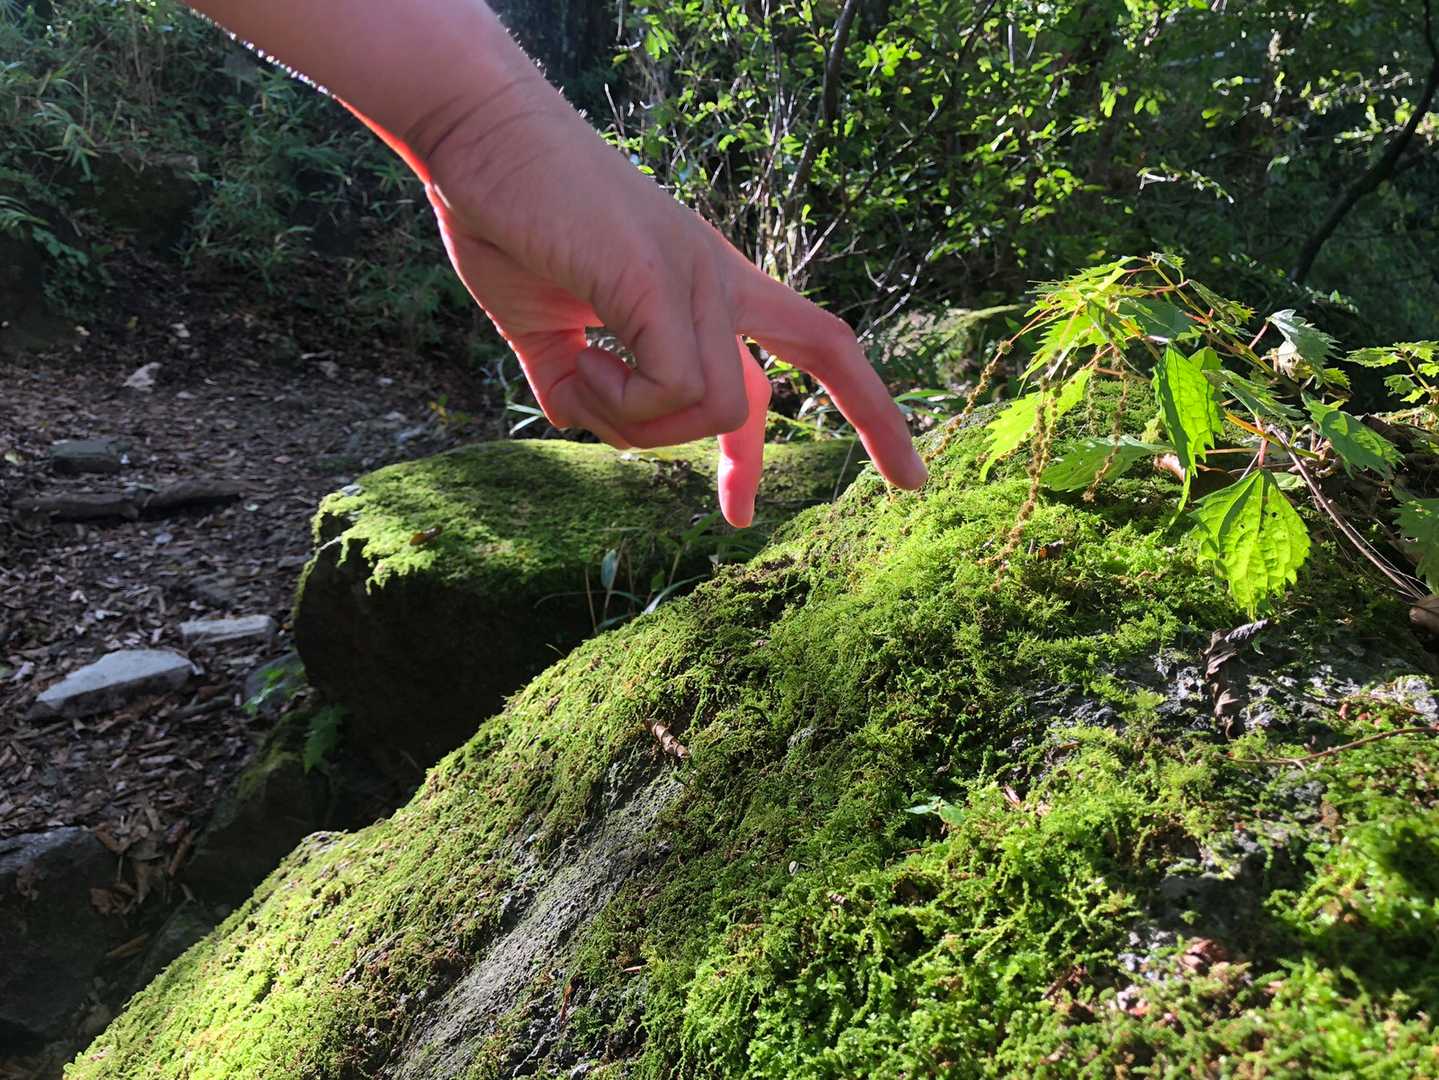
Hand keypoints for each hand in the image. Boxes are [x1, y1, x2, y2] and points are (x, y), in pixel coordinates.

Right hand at [361, 72, 926, 525]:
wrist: (470, 132)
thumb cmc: (503, 215)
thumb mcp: (543, 324)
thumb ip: (572, 377)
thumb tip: (579, 419)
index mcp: (703, 282)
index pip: (809, 342)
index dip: (857, 406)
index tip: (889, 474)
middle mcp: (719, 275)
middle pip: (832, 349)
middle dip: (873, 423)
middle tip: (750, 519)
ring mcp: (698, 274)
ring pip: (721, 407)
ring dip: (638, 424)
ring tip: (577, 373)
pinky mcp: (660, 278)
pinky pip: (674, 387)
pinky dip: (620, 402)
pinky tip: (576, 360)